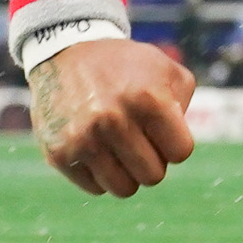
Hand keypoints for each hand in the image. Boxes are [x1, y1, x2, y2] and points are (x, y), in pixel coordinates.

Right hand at [27, 37, 195, 197]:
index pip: (180, 152)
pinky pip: (95, 188)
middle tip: (137, 138)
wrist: (65, 53)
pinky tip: (94, 146)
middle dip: (151, 160)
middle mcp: (113, 119)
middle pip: (153, 176)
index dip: (174, 143)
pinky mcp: (59, 154)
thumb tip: (176, 146)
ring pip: (124, 189)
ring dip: (126, 172)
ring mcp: (83, 139)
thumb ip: (183, 104)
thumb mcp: (164, 68)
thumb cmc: (124, 66)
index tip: (160, 129)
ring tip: (117, 145)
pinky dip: (99, 173)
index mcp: (147, 98)